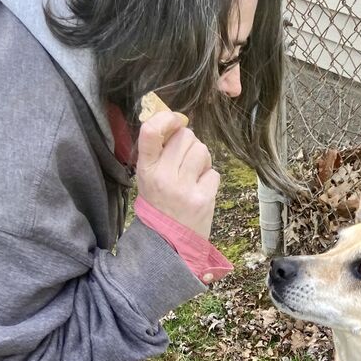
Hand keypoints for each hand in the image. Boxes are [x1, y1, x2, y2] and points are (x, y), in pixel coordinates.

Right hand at [135, 111, 219, 239]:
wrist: (168, 243)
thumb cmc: (160, 204)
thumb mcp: (149, 178)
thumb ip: (159, 152)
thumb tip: (177, 122)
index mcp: (146, 169)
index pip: (150, 131)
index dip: (166, 118)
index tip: (174, 120)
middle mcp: (163, 176)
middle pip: (185, 136)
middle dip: (189, 144)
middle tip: (185, 162)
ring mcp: (184, 188)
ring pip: (202, 150)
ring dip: (202, 160)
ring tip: (193, 176)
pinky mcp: (203, 199)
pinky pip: (214, 172)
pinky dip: (210, 179)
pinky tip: (200, 191)